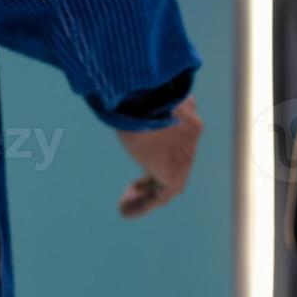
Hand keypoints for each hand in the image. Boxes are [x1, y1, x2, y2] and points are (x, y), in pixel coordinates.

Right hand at [117, 97, 201, 217]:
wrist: (144, 91)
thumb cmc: (132, 85)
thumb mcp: (133, 90)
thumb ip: (130, 98)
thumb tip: (107, 93)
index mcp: (182, 109)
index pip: (178, 133)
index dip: (162, 148)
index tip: (144, 154)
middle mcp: (189, 130)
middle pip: (178, 158)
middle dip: (156, 173)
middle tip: (137, 185)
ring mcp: (186, 150)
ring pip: (173, 179)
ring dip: (149, 194)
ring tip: (126, 205)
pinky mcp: (175, 167)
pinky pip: (165, 193)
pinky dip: (146, 204)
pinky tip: (125, 211)